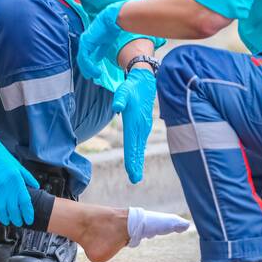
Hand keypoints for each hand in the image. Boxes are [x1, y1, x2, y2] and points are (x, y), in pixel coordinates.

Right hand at [0, 136, 38, 226]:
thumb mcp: (17, 165)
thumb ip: (27, 177)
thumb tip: (36, 186)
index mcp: (16, 180)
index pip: (25, 202)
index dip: (28, 213)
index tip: (28, 219)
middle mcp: (6, 187)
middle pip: (14, 209)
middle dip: (17, 218)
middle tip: (18, 222)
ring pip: (1, 211)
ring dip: (5, 218)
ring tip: (7, 221)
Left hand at [77, 1, 124, 80]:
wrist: (113, 20)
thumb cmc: (111, 29)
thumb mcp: (105, 43)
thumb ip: (100, 51)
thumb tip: (98, 59)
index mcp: (88, 41)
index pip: (84, 56)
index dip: (87, 65)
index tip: (92, 73)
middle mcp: (84, 41)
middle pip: (81, 59)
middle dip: (86, 69)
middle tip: (90, 76)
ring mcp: (84, 42)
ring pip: (82, 60)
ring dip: (88, 69)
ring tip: (95, 75)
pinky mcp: (86, 42)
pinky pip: (85, 57)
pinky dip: (89, 65)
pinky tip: (95, 70)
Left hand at [114, 67, 156, 183]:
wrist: (145, 82)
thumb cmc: (132, 87)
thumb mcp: (124, 90)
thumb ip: (119, 98)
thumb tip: (116, 107)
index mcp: (135, 123)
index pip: (132, 145)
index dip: (131, 160)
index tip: (131, 172)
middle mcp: (141, 128)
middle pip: (137, 150)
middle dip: (135, 165)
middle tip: (134, 180)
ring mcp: (144, 128)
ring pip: (140, 148)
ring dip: (137, 161)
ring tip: (135, 175)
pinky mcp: (144, 126)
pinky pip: (141, 143)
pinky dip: (139, 153)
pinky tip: (137, 160)